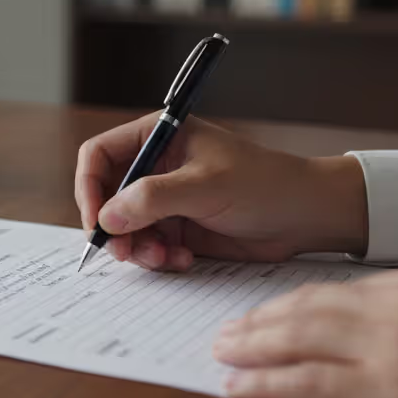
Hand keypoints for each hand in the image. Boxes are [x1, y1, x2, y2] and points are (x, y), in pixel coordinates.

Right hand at [75, 113, 368, 270]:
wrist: (308, 215)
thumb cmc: (265, 184)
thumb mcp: (205, 186)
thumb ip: (152, 199)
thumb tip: (107, 217)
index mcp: (159, 137)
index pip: (100, 156)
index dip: (89, 187)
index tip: (96, 221)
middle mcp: (157, 166)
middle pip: (107, 196)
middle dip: (114, 227)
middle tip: (125, 253)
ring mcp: (166, 199)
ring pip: (125, 227)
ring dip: (137, 248)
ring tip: (163, 258)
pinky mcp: (179, 227)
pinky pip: (148, 245)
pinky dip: (158, 257)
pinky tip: (183, 260)